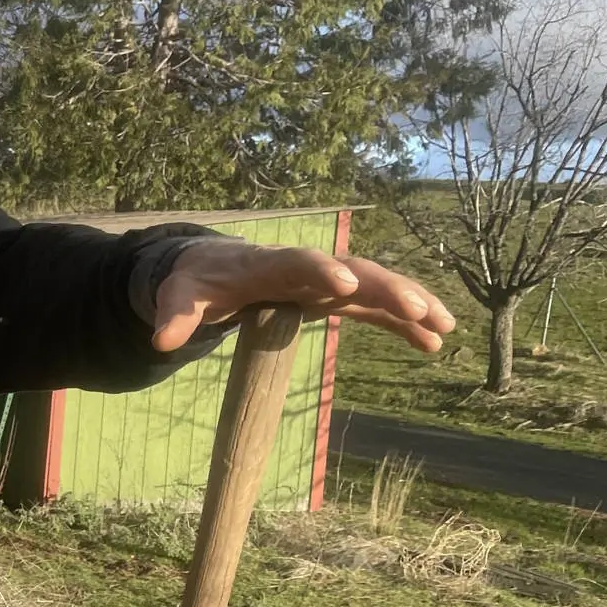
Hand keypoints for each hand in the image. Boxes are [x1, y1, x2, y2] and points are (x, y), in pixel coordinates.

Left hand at [153, 241, 455, 353]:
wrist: (211, 269)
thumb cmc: (196, 282)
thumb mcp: (179, 297)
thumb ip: (174, 315)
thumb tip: (162, 341)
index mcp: (266, 263)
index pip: (296, 262)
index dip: (320, 270)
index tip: (343, 284)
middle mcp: (306, 267)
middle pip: (351, 271)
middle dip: (384, 287)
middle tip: (417, 307)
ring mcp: (327, 281)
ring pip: (374, 288)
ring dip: (410, 304)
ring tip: (444, 327)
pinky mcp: (337, 298)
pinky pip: (375, 309)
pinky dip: (403, 323)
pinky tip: (433, 343)